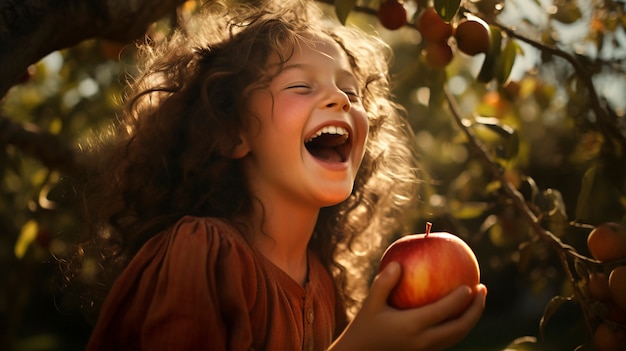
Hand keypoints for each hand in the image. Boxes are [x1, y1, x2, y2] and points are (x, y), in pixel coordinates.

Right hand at [329, 262, 486, 350]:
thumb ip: (383, 283)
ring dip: (471, 319)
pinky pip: (449, 339)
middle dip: (476, 310)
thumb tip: (397, 263)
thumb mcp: (370, 304)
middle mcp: (423, 341)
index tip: (470, 285)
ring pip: (457, 336)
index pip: (443, 312)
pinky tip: (459, 310)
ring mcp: (426, 350)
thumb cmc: (364, 327)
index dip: (460, 300)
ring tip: (477, 300)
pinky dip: (459, 325)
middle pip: (459, 328)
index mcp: (411, 327)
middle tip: (482, 289)